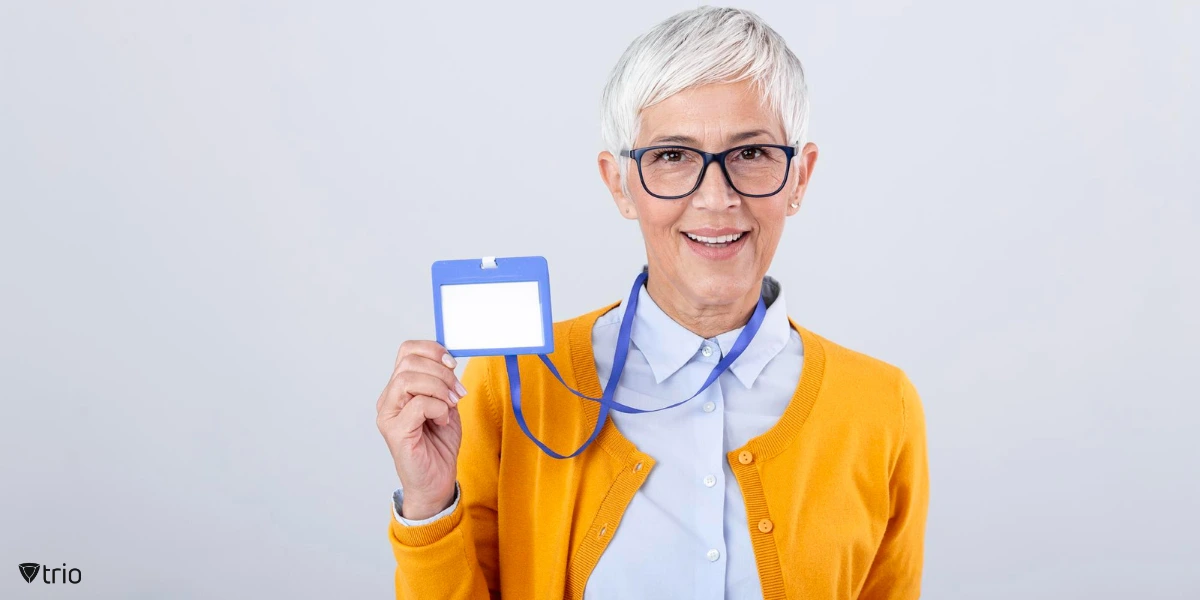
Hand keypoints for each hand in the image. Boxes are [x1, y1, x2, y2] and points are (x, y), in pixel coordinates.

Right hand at [376, 340, 466, 519]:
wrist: (436, 481)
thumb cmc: (439, 445)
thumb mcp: (446, 405)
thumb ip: (443, 383)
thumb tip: (449, 361)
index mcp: (399, 388)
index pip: (407, 351)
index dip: (432, 349)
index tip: (453, 364)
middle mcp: (389, 399)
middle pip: (408, 361)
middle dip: (441, 371)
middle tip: (458, 391)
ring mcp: (388, 415)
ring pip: (408, 378)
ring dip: (439, 387)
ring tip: (451, 404)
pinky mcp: (395, 431)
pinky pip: (417, 404)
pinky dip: (438, 407)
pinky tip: (442, 421)